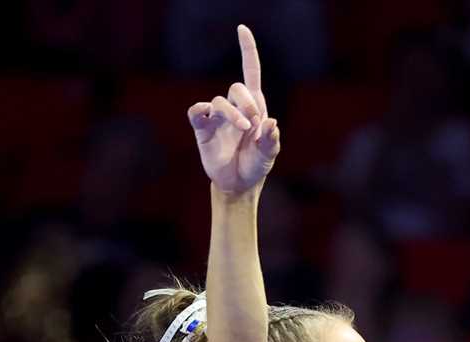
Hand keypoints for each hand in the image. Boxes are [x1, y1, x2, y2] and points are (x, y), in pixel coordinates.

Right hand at [187, 25, 280, 194]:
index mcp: (255, 108)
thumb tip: (271, 123)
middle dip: (247, 102)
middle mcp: (235, 109)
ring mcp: (217, 118)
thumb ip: (272, 140)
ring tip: (245, 130)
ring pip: (219, 101)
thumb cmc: (256, 166)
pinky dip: (201, 112)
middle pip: (236, 87)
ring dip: (233, 114)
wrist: (239, 185)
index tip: (242, 29)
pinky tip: (208, 118)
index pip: (250, 72)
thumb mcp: (270, 155)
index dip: (247, 51)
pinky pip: (196, 112)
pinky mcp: (202, 129)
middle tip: (254, 122)